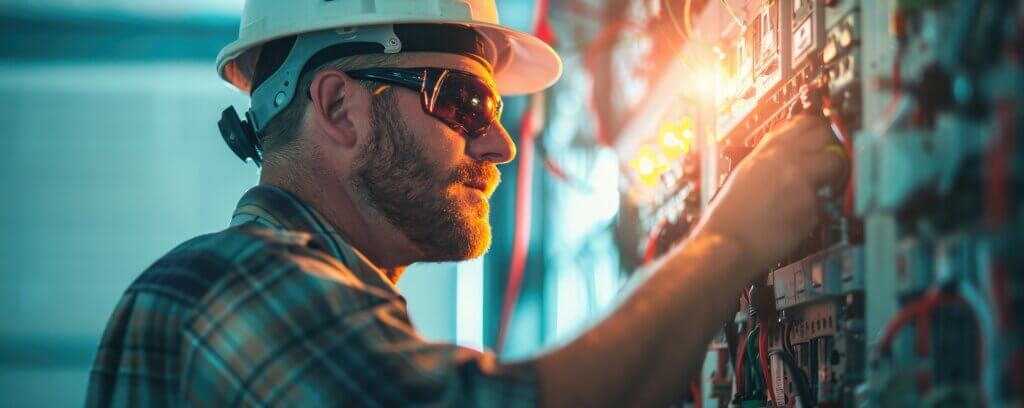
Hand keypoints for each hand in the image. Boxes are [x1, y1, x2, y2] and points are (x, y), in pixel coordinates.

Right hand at [690, 114, 847, 274]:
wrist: (727, 242)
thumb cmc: (730, 214)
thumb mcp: (746, 171)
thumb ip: (771, 158)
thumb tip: (793, 151)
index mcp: (768, 149)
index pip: (805, 121)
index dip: (817, 129)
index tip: (821, 137)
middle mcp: (786, 159)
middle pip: (826, 135)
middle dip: (832, 146)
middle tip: (829, 161)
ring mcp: (801, 181)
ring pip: (836, 164)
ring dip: (834, 175)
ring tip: (821, 188)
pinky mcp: (811, 207)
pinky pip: (823, 202)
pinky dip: (813, 210)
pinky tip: (795, 217)